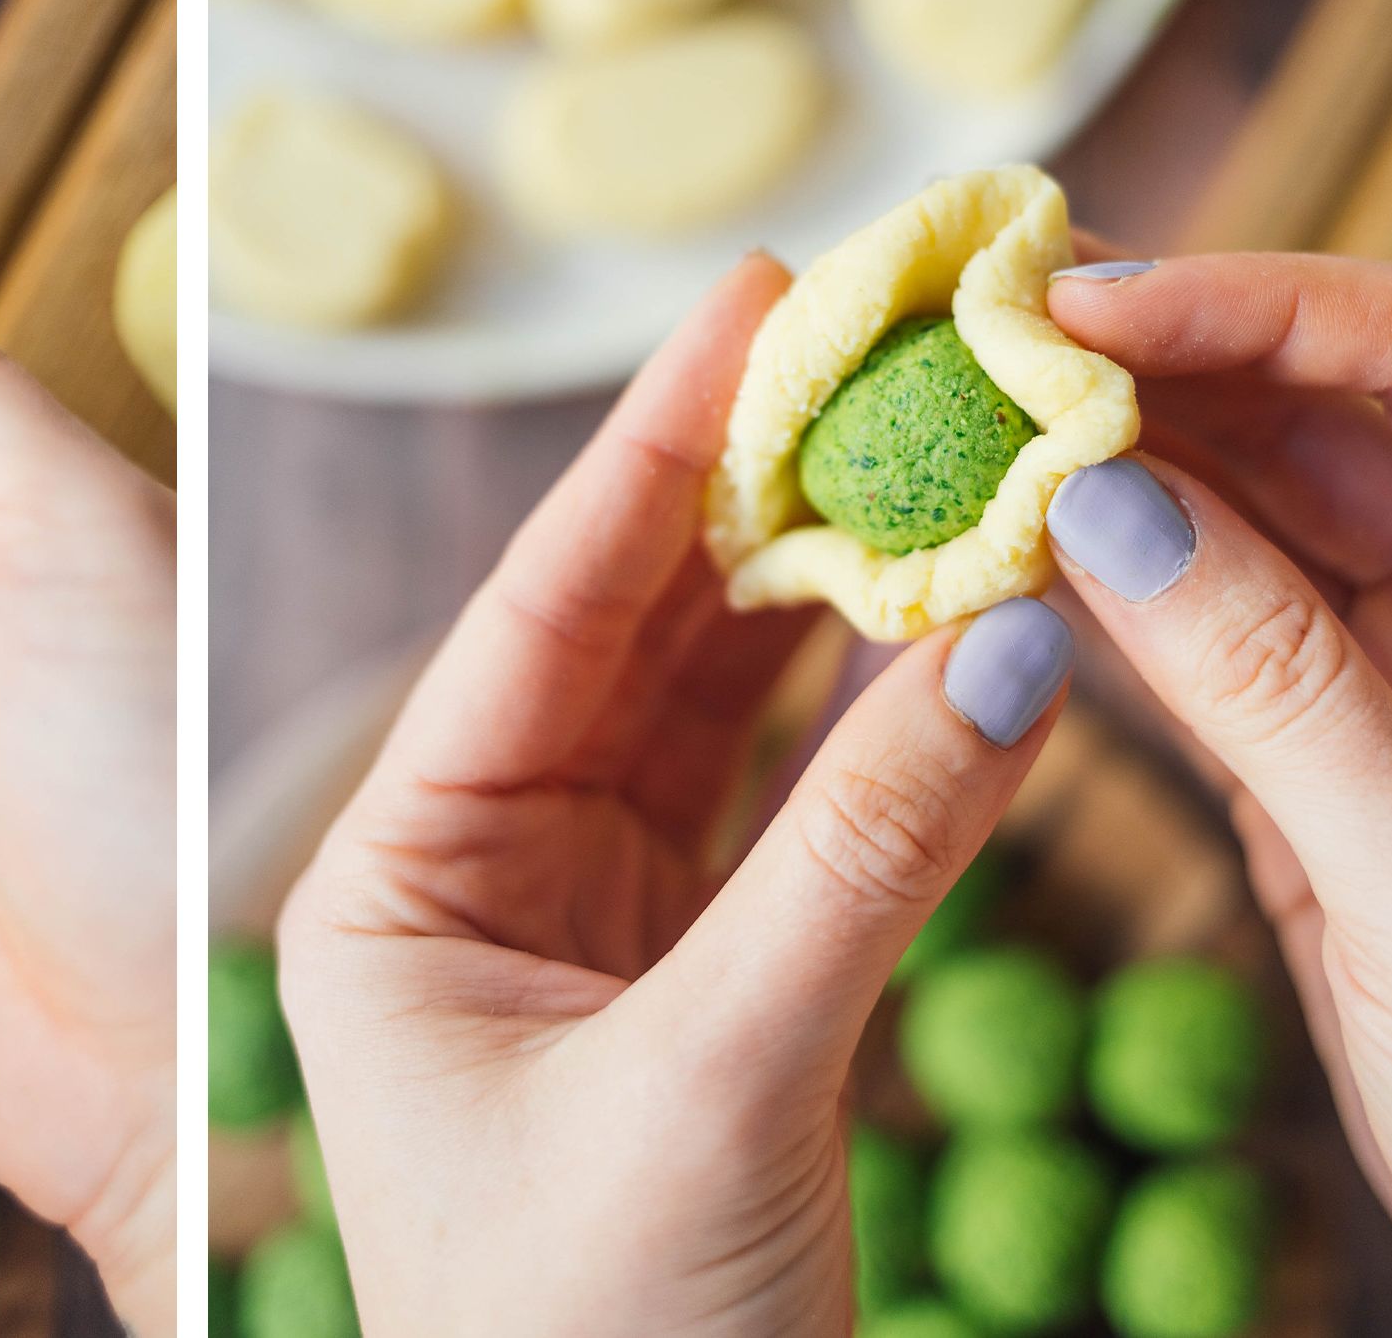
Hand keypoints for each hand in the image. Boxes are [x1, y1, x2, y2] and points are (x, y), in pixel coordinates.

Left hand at [276, 256, 1084, 1336]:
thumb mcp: (713, 1081)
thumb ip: (862, 864)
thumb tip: (1008, 652)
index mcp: (384, 889)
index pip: (527, 623)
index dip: (641, 458)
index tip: (745, 310)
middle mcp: (470, 889)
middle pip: (618, 645)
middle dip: (740, 496)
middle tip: (865, 339)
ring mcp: (583, 938)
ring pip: (713, 719)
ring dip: (821, 596)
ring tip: (929, 441)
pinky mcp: (694, 998)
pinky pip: (785, 818)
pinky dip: (871, 728)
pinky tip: (950, 621)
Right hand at [1035, 253, 1391, 1335]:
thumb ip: (1276, 683)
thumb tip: (1105, 500)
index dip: (1266, 301)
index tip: (1080, 308)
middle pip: (1324, 412)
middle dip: (1150, 359)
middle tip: (965, 340)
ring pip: (1245, 513)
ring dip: (1102, 467)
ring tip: (944, 433)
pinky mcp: (1326, 771)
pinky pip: (1200, 633)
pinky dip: (1096, 590)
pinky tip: (988, 562)